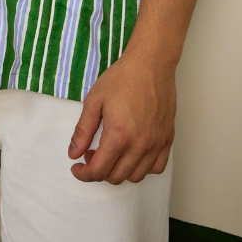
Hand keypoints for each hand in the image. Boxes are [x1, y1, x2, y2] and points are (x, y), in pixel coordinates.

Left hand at [67, 49, 175, 183]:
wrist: (150, 64)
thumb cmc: (122, 78)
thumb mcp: (94, 100)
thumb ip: (83, 130)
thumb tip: (74, 153)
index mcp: (119, 136)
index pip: (99, 170)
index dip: (84, 173)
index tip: (77, 167)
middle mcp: (140, 145)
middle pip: (116, 177)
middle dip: (99, 170)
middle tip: (91, 154)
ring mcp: (156, 144)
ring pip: (136, 176)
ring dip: (119, 171)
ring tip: (111, 152)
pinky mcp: (168, 139)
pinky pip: (157, 168)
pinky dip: (143, 168)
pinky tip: (133, 153)